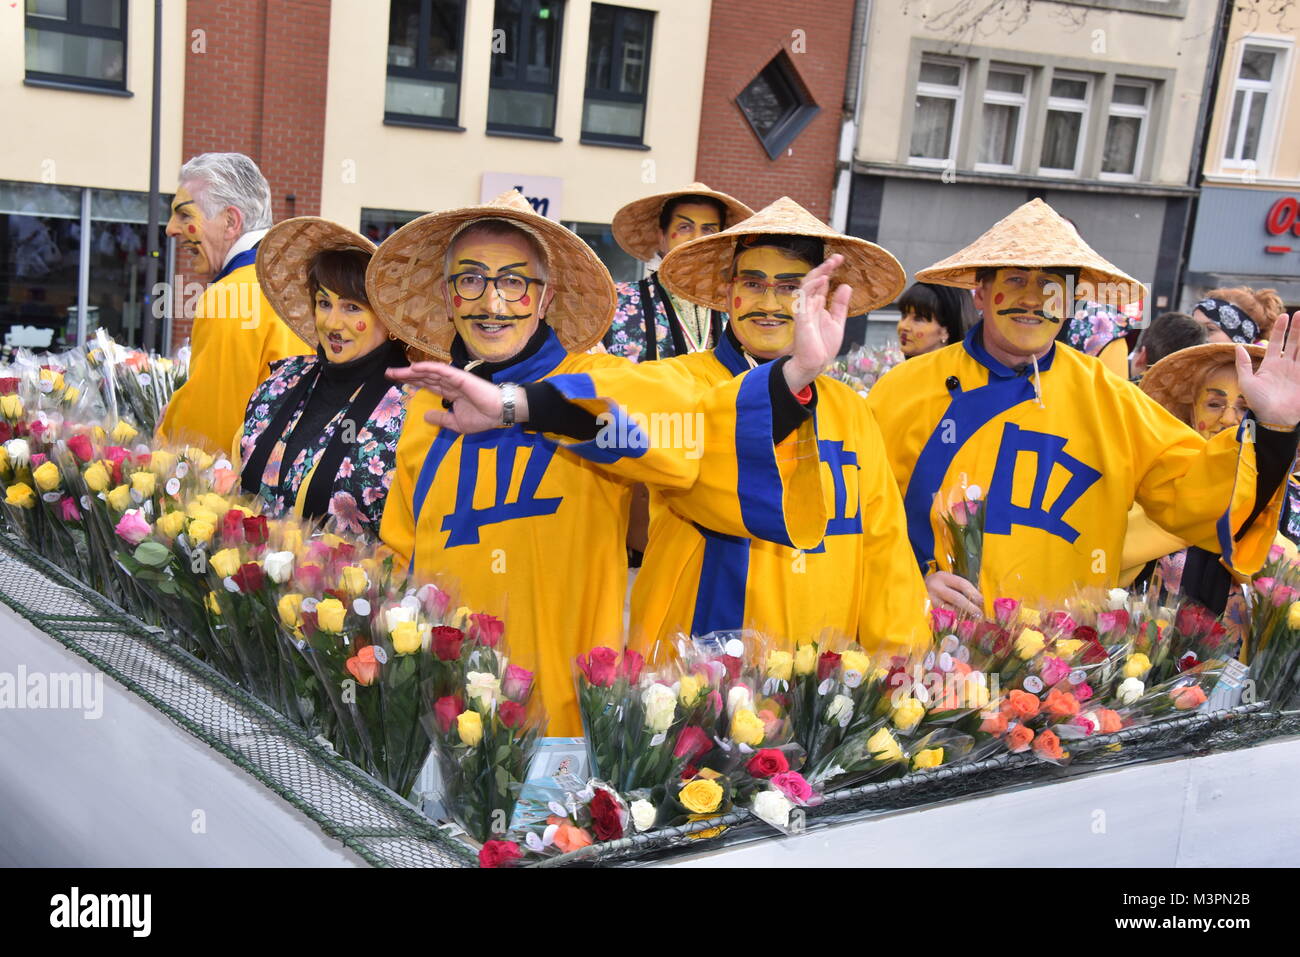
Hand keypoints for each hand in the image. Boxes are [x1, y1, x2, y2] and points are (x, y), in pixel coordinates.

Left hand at [386, 362, 527, 432]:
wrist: (500, 413)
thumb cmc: (483, 418)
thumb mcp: (457, 423)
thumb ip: (441, 419)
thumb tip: (426, 416)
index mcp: (449, 393)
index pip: (427, 384)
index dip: (412, 381)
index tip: (396, 381)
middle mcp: (449, 383)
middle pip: (424, 376)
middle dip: (406, 375)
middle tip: (388, 373)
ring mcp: (453, 378)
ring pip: (429, 372)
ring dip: (411, 371)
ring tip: (395, 371)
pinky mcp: (459, 376)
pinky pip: (441, 370)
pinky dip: (427, 368)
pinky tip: (414, 367)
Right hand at [783, 253, 850, 393]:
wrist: (814, 363)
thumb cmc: (823, 346)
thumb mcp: (837, 322)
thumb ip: (840, 305)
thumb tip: (845, 286)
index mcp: (818, 305)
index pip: (822, 283)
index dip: (830, 270)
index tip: (840, 260)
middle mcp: (810, 305)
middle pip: (815, 280)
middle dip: (825, 267)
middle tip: (837, 258)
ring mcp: (804, 310)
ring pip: (808, 285)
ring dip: (819, 273)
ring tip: (831, 264)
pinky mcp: (801, 316)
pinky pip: (804, 297)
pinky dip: (813, 286)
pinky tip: (823, 278)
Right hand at [925, 570, 983, 617]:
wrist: (916, 588)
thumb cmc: (936, 585)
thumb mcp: (946, 580)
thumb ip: (959, 587)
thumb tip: (978, 600)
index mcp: (942, 577)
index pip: (962, 584)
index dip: (974, 593)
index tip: (981, 601)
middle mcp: (935, 587)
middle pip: (957, 598)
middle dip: (970, 607)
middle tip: (979, 613)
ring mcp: (930, 599)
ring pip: (950, 610)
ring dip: (962, 615)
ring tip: (971, 618)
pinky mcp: (927, 610)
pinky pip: (943, 616)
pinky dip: (953, 619)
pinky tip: (959, 621)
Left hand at [1238, 312, 1299, 428]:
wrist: (1274, 418)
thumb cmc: (1259, 402)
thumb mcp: (1246, 382)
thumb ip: (1243, 364)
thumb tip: (1237, 346)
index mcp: (1271, 364)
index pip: (1276, 342)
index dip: (1280, 330)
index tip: (1283, 317)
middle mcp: (1286, 365)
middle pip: (1293, 342)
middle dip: (1296, 328)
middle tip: (1299, 314)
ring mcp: (1297, 370)